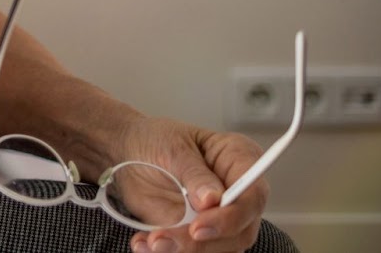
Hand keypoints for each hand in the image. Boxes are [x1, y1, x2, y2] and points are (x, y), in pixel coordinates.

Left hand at [110, 116, 268, 252]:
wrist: (128, 152)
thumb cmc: (156, 139)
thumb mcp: (172, 148)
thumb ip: (194, 174)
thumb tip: (213, 200)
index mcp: (239, 159)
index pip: (252, 197)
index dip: (230, 218)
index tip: (198, 228)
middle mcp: (238, 193)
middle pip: (240, 232)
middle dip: (202, 243)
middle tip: (162, 240)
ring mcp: (222, 217)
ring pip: (221, 249)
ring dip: (185, 251)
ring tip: (150, 241)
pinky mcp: (202, 234)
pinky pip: (197, 252)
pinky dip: (171, 252)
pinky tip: (145, 244)